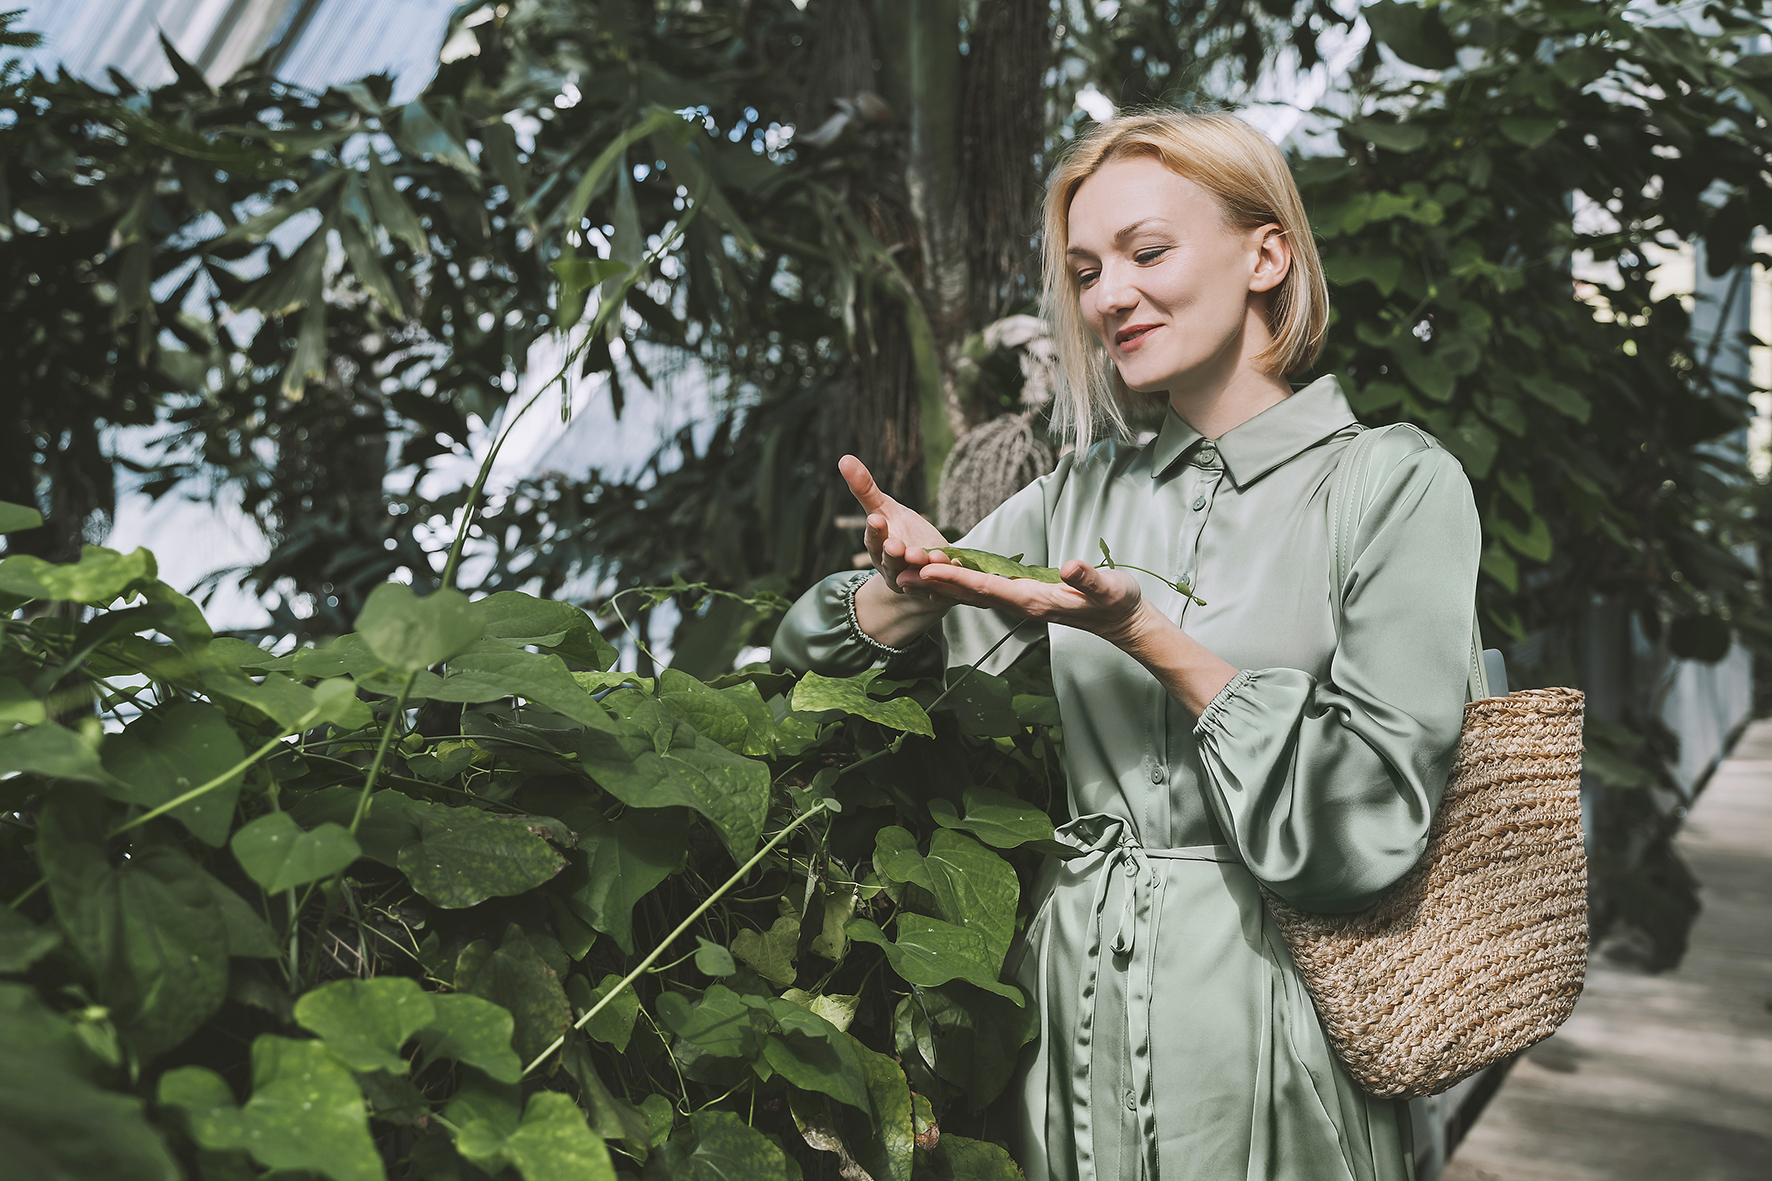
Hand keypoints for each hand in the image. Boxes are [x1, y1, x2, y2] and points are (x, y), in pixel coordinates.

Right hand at [840, 455, 952, 596]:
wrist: (924, 562)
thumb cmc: (900, 531)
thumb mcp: (885, 508)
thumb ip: (865, 489)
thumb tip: (844, 458)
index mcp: (878, 547)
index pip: (873, 540)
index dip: (875, 531)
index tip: (876, 519)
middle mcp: (893, 566)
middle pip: (890, 560)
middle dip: (892, 553)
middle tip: (895, 545)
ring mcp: (914, 577)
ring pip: (914, 573)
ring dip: (918, 564)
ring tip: (923, 555)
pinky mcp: (935, 583)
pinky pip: (940, 580)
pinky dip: (944, 571)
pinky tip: (952, 560)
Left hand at [906, 555, 1153, 645]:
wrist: (1123, 621)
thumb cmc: (1117, 603)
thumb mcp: (1109, 588)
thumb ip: (1088, 578)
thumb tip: (1069, 566)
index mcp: (1034, 600)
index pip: (988, 588)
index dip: (957, 577)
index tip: (929, 567)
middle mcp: (1021, 603)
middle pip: (970, 592)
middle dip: (935, 582)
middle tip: (899, 569)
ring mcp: (1021, 602)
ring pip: (973, 593)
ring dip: (941, 584)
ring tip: (908, 574)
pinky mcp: (1023, 597)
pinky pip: (984, 590)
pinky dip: (960, 583)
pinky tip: (943, 577)